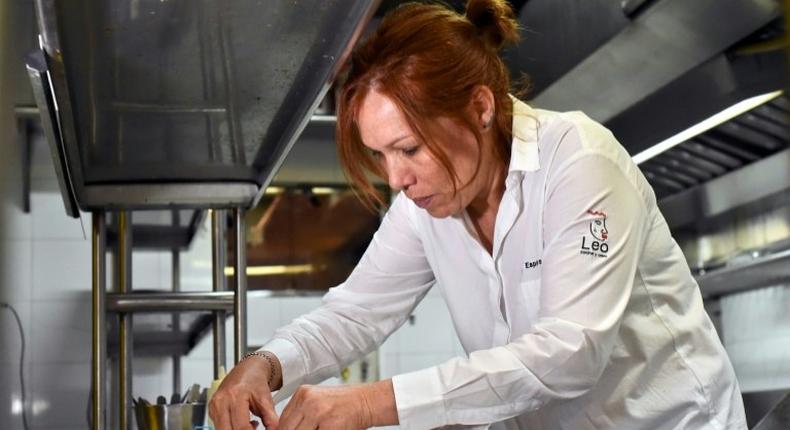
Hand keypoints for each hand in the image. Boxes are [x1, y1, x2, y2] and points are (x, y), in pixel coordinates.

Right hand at [209, 354, 281, 429]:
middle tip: (255, 429)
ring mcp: (214, 405)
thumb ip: (271, 419)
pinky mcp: (211, 409)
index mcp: (235, 396)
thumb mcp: (266, 400)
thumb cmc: (256, 381)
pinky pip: (219, 426)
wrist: (248, 369)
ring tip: (249, 426)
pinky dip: (231, 428)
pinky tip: (242, 422)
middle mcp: (221, 401)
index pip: (241, 426)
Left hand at [278, 380, 397, 429]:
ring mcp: (318, 413)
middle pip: (288, 429)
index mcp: (302, 393)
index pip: (283, 421)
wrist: (368, 401)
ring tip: (321, 428)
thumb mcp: (319, 401)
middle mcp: (308, 401)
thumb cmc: (345, 403)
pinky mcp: (329, 426)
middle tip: (310, 429)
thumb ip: (302, 413)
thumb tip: (287, 428)